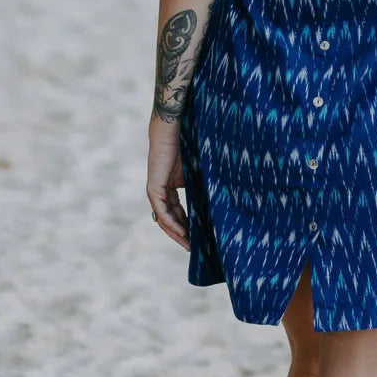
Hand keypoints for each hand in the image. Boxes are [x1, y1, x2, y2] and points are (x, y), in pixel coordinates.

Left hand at [146, 120, 189, 250]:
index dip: (189, 226)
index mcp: (171, 187)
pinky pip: (161, 210)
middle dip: (183, 235)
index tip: (200, 239)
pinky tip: (183, 231)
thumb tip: (223, 200)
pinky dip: (171, 222)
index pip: (179, 213)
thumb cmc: (188, 143)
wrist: (176, 127)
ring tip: (190, 245)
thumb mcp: (198, 171)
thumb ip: (202, 186)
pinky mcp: (154, 187)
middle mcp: (162, 191)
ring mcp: (156, 190)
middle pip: (171, 219)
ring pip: (164, 218)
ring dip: (176, 233)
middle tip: (195, 249)